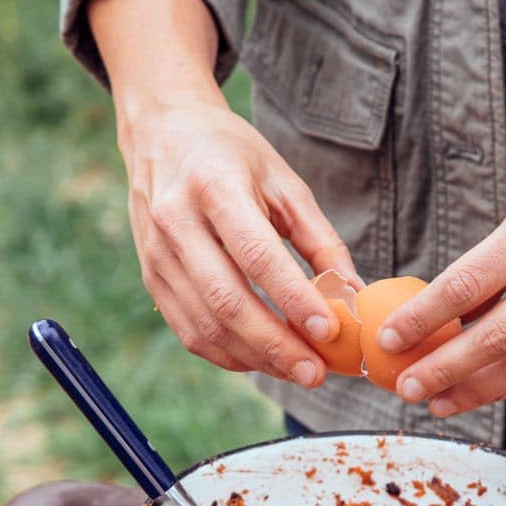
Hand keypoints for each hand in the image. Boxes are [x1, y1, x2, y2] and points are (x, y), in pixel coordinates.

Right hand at [120, 96, 359, 384]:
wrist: (161, 133)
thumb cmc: (232, 156)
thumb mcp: (283, 181)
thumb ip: (320, 239)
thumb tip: (353, 295)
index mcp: (213, 186)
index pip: (256, 255)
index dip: (293, 298)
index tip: (329, 331)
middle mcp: (176, 222)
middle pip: (227, 301)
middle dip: (276, 345)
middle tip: (316, 373)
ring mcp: (157, 255)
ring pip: (206, 326)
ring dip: (256, 358)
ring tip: (298, 371)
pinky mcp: (151, 280)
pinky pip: (190, 333)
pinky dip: (229, 356)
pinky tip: (263, 361)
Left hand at [377, 113, 505, 415]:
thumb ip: (503, 254)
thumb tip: (454, 308)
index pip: (471, 281)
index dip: (424, 317)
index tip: (390, 337)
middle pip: (499, 333)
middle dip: (445, 369)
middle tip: (407, 388)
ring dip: (479, 389)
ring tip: (440, 401)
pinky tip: (488, 388)